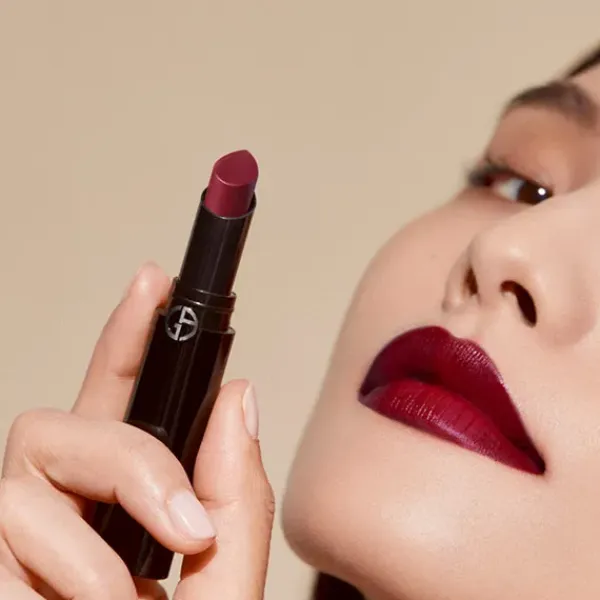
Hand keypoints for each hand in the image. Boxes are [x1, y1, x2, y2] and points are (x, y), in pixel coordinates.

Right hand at [0, 263, 274, 598]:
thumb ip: (236, 495)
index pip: (123, 396)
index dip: (132, 333)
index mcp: (123, 499)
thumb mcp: (221, 581)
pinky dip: (72, 584)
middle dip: (129, 459)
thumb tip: (238, 397)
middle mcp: (57, 506)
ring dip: (100, 554)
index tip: (155, 278)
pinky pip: (10, 540)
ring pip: (28, 476)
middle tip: (182, 531)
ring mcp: (8, 538)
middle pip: (66, 422)